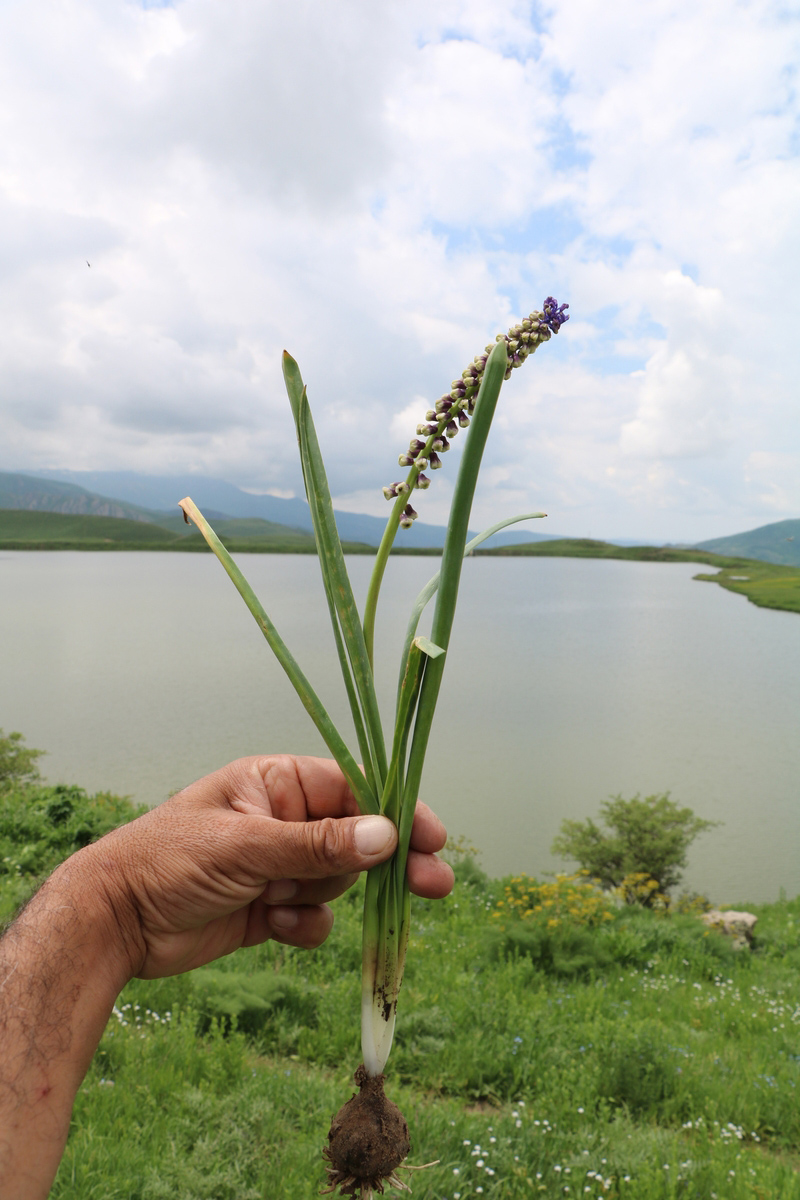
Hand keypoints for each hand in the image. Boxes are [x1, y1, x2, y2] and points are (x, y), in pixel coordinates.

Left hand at [86, 755, 453, 980]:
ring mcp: (278, 865)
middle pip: (357, 837)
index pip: (352, 789)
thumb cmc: (170, 862)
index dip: (395, 809)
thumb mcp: (247, 847)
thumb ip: (318, 845)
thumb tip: (387, 835)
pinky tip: (275, 926)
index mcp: (276, 784)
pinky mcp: (271, 909)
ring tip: (284, 905)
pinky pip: (314, 918)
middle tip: (434, 884)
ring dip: (322, 899)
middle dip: (388, 861)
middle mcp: (283, 820)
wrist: (115, 923)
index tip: (432, 836)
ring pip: (336, 882)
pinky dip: (304, 927)